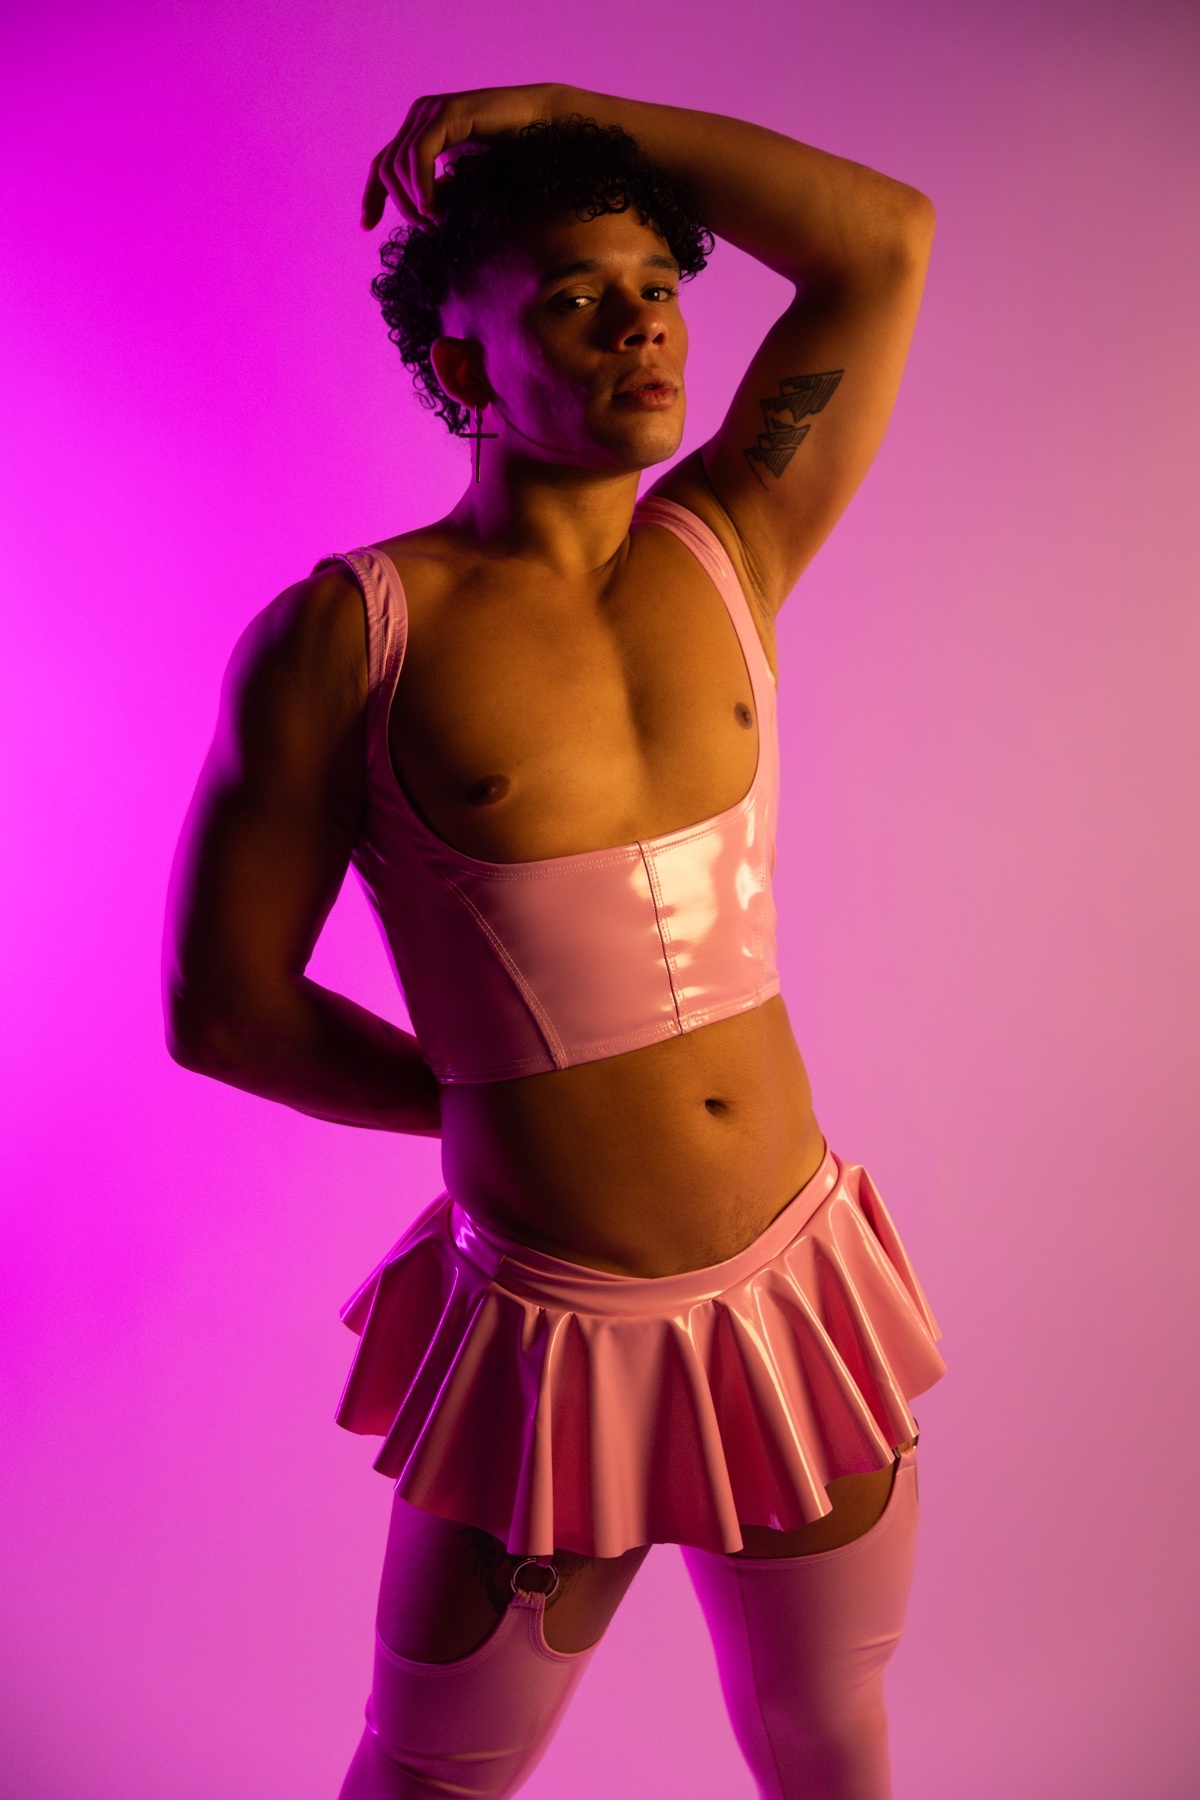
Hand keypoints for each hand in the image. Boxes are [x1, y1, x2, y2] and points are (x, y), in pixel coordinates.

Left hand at [360, 83, 562, 229]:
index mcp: (421, 130)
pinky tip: (435, 210)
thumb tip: (427, 214)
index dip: (372, 196)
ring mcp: (431, 111)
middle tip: (425, 232)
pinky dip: (423, 186)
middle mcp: (420, 116)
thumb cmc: (514, 154)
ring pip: (399, 164)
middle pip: (387, 168)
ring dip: (413, 201)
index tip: (366, 227)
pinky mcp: (447, 112)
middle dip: (399, 206)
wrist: (544, 126)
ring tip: (435, 224)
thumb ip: (445, 189)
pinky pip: (420, 155)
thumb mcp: (468, 178)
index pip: (383, 164)